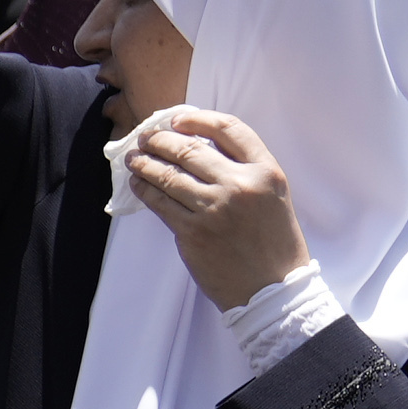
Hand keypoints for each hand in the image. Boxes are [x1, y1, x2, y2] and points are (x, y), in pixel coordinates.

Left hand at [121, 107, 314, 307]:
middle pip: (190, 149)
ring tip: (133, 158)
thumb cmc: (274, 243)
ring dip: (145, 163)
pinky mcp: (193, 232)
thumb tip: (200, 150)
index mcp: (266, 171)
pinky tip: (138, 184)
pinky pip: (160, 204)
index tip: (177, 120)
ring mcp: (214, 208)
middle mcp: (239, 185)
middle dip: (160, 140)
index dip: (198, 119)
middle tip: (146, 137)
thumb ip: (245, 171)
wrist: (272, 289)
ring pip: (169, 175)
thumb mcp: (272, 197)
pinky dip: (145, 190)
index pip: (228, 129)